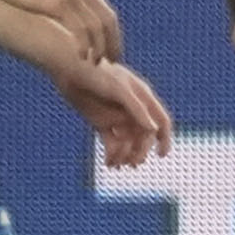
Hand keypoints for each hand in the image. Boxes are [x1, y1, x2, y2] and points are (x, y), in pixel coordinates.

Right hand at [0, 0, 122, 61]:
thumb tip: (64, 18)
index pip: (105, 10)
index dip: (112, 32)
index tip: (112, 48)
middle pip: (107, 19)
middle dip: (112, 42)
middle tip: (112, 60)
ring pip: (96, 27)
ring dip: (98, 47)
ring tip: (94, 62)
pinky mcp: (59, 2)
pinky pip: (80, 29)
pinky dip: (84, 45)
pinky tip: (82, 56)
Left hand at [57, 59, 173, 168]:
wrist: (69, 70)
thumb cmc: (97, 74)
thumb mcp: (119, 89)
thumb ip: (137, 108)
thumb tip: (153, 128)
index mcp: (143, 98)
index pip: (161, 121)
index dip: (165, 138)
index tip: (161, 154)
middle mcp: (133, 110)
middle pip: (144, 137)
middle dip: (140, 151)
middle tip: (133, 163)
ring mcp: (117, 118)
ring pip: (128, 143)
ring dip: (126, 156)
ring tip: (116, 164)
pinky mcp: (102, 124)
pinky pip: (112, 143)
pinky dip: (112, 155)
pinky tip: (109, 162)